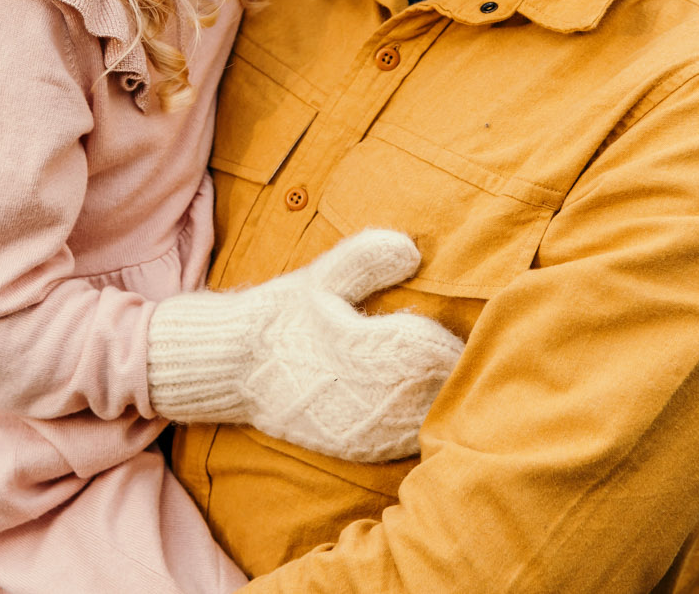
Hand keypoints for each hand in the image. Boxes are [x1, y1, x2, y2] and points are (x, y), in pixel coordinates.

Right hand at [146, 229, 464, 462]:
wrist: (237, 370)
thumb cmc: (284, 317)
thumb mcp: (321, 277)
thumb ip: (367, 258)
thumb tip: (412, 248)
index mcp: (370, 352)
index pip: (440, 351)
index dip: (455, 335)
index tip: (459, 319)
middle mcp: (375, 400)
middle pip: (445, 387)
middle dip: (454, 364)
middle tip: (461, 342)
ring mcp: (370, 432)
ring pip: (432, 417)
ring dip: (442, 394)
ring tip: (444, 370)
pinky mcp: (363, 449)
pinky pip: (413, 440)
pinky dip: (424, 419)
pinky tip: (420, 398)